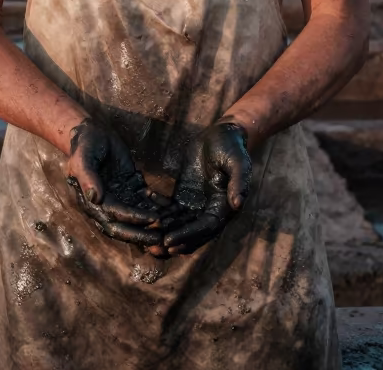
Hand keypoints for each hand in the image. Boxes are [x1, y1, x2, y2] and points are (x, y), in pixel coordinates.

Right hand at [66, 120, 167, 245]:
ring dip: (153, 220)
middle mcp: (107, 203)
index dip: (133, 219)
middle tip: (162, 237)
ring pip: (137, 213)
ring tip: (171, 223)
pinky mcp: (130, 186)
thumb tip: (94, 198)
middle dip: (143, 232)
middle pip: (125, 224)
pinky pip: (144, 198)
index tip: (151, 220)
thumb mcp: (82, 159)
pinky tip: (171, 207)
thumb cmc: (84, 146)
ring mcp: (120, 196)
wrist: (92, 132)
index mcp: (93, 202)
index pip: (115, 216)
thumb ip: (88, 178)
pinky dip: (157, 203)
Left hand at [154, 120, 250, 256]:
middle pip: (190, 233)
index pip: (205, 228)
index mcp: (224, 208)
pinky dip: (159, 211)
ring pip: (178, 225)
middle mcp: (210, 211)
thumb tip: (238, 204)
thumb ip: (239, 182)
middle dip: (172, 242)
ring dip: (163, 232)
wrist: (223, 134)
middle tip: (152, 249)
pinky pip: (171, 209)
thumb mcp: (238, 162)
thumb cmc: (233, 148)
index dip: (188, 235)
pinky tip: (145, 206)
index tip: (170, 242)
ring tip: (144, 236)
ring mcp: (196, 204)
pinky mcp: (185, 196)